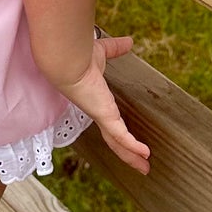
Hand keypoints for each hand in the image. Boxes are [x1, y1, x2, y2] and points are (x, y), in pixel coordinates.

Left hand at [56, 32, 150, 174]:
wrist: (66, 60)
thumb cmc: (78, 55)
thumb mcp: (102, 53)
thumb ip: (115, 49)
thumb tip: (129, 42)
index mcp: (97, 101)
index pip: (110, 123)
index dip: (120, 135)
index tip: (129, 144)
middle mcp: (99, 113)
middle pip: (114, 140)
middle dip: (127, 154)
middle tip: (140, 167)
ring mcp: (101, 117)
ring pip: (118, 144)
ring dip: (130, 157)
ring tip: (144, 169)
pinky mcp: (105, 116)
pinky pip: (121, 135)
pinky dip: (132, 146)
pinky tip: (144, 154)